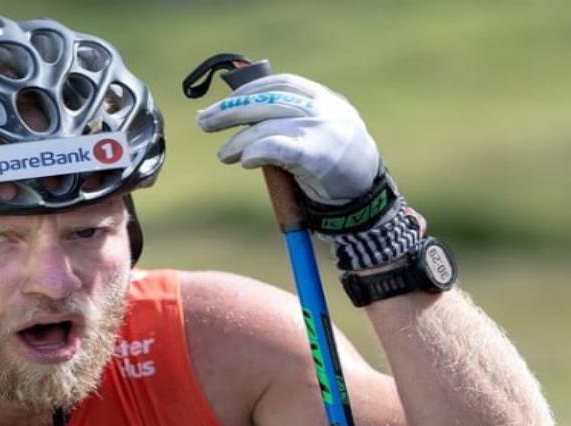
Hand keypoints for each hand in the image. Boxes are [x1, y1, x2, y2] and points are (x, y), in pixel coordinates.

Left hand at [195, 73, 380, 205]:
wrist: (366, 198)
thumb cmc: (337, 168)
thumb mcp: (320, 133)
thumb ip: (292, 120)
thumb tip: (243, 113)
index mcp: (325, 99)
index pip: (281, 83)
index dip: (249, 90)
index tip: (226, 101)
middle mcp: (324, 109)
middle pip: (267, 101)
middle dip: (230, 110)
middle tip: (204, 121)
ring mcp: (321, 130)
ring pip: (266, 126)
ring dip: (238, 140)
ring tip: (224, 154)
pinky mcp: (316, 155)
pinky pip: (275, 146)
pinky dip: (254, 151)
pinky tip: (245, 160)